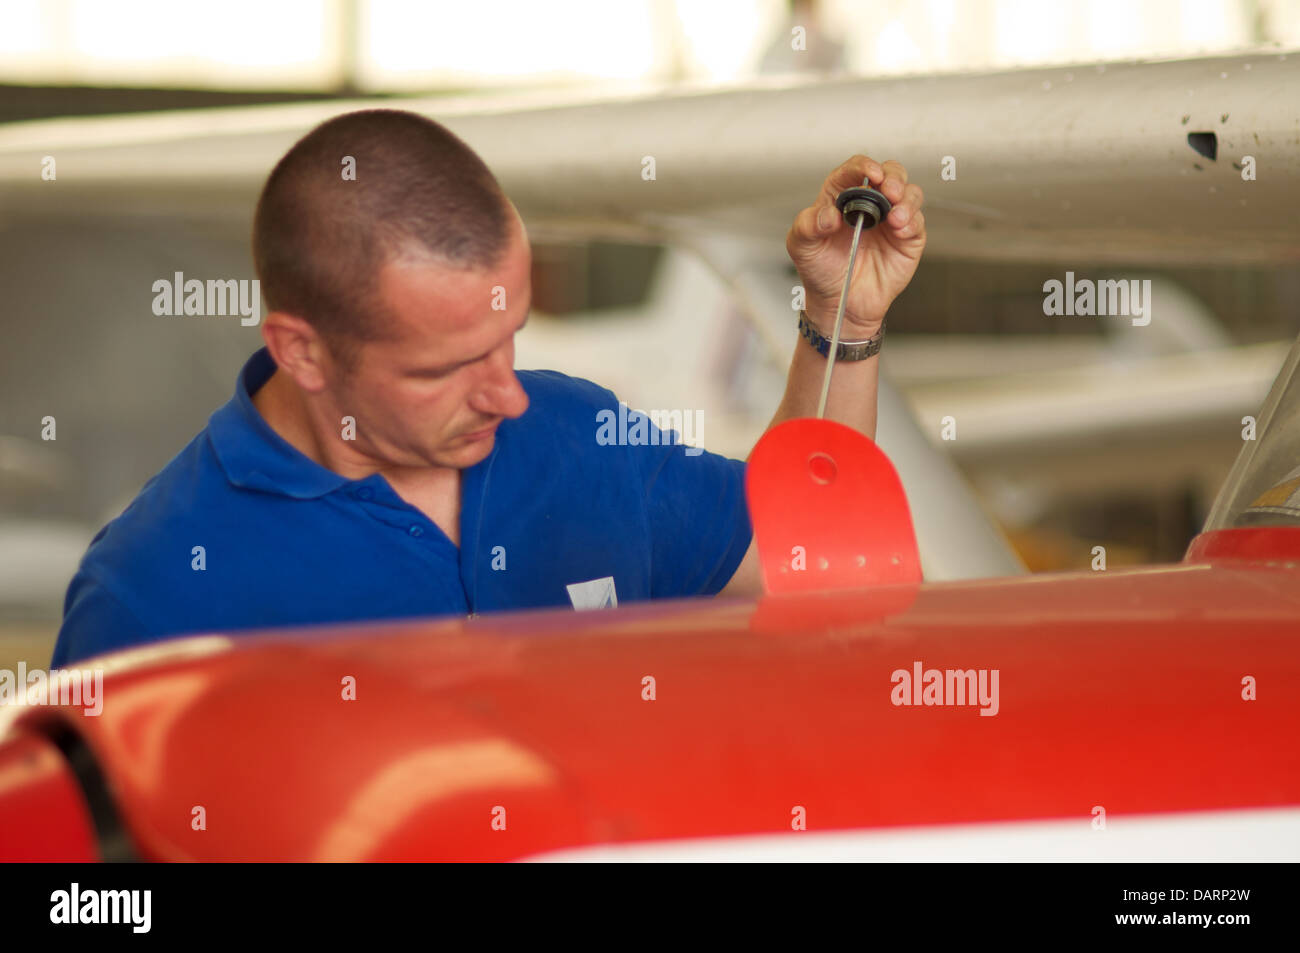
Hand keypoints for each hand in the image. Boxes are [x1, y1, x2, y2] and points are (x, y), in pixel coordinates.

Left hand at [786, 155, 925, 337]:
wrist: (839, 303)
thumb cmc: (819, 270)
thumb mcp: (802, 246)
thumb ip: (808, 225)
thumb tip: (829, 214)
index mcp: (842, 196)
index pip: (856, 170)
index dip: (864, 166)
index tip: (869, 173)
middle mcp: (870, 203)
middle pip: (891, 173)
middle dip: (893, 177)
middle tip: (888, 190)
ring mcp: (890, 220)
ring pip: (910, 193)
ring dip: (906, 199)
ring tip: (895, 216)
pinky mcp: (907, 239)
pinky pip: (917, 222)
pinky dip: (912, 221)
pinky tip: (899, 230)